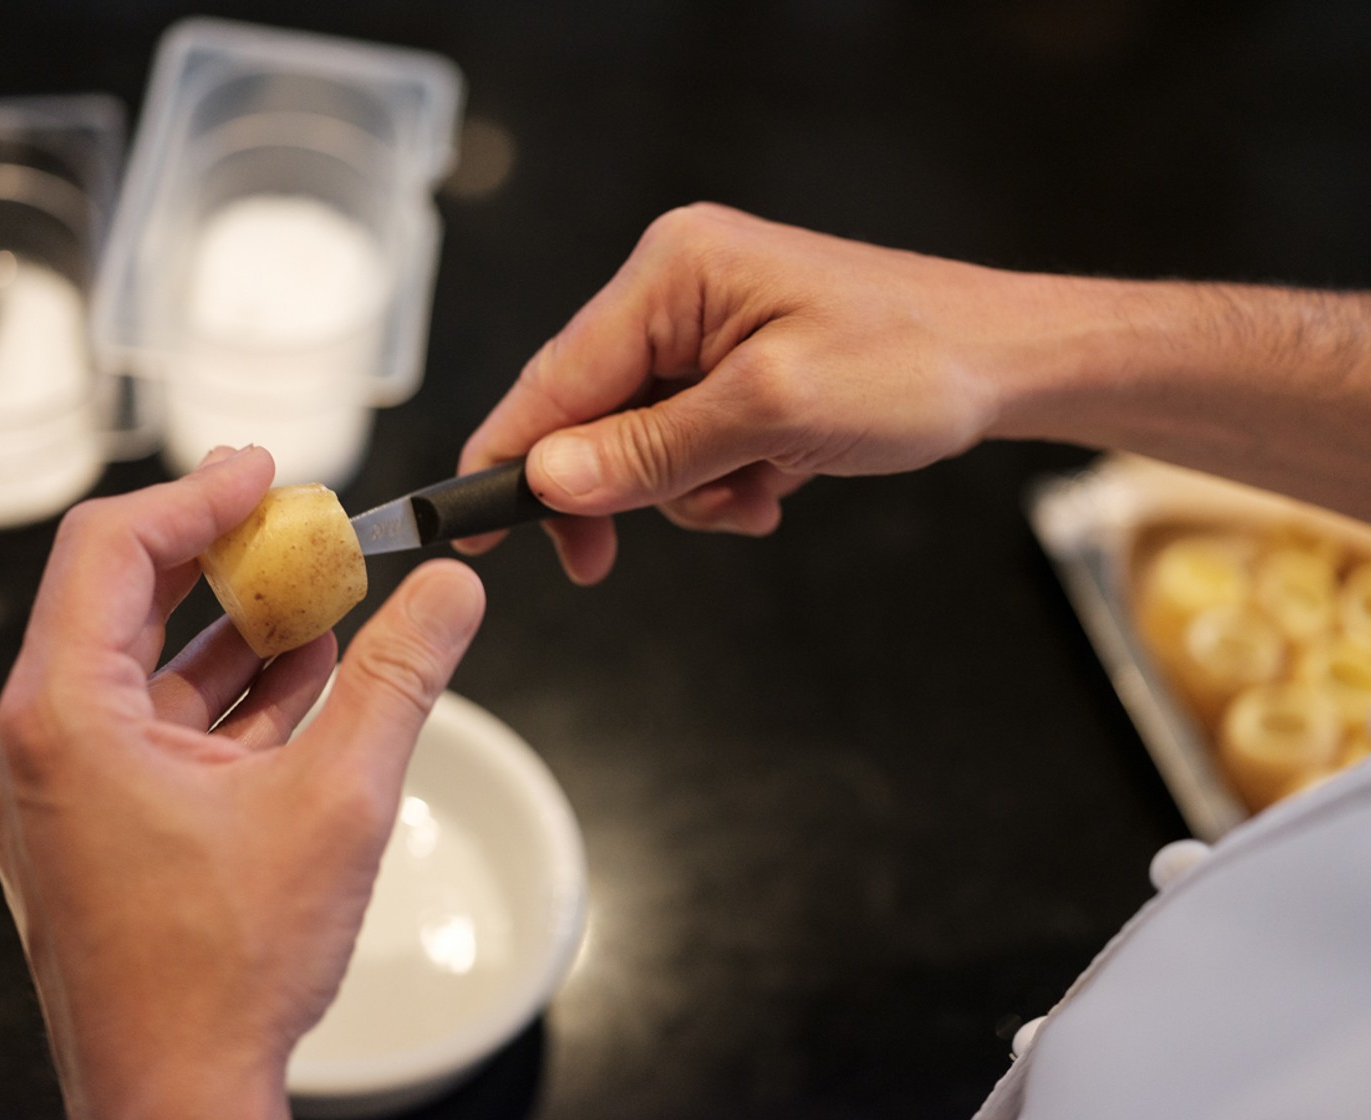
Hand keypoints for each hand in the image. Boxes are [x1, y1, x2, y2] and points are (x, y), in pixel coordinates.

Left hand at [0, 446, 485, 1119]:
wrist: (184, 1098)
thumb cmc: (228, 971)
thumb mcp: (342, 798)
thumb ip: (402, 677)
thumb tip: (449, 591)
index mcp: (64, 723)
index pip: (113, 549)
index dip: (198, 495)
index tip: (267, 473)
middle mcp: (37, 749)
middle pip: (128, 600)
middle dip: (227, 559)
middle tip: (301, 526)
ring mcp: (59, 792)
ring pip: (150, 667)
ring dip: (239, 628)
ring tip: (326, 598)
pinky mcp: (92, 825)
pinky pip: (158, 726)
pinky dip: (228, 694)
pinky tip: (305, 674)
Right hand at [458, 202, 1078, 581]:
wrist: (1007, 361)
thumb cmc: (914, 363)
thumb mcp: (773, 411)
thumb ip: (653, 447)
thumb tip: (550, 477)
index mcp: (674, 272)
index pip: (557, 374)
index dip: (507, 453)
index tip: (466, 522)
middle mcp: (681, 290)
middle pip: (590, 410)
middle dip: (613, 487)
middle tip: (600, 561)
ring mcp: (711, 328)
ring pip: (642, 440)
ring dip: (687, 489)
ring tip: (757, 493)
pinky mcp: (740, 365)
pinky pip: (691, 441)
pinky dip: (721, 479)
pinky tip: (775, 481)